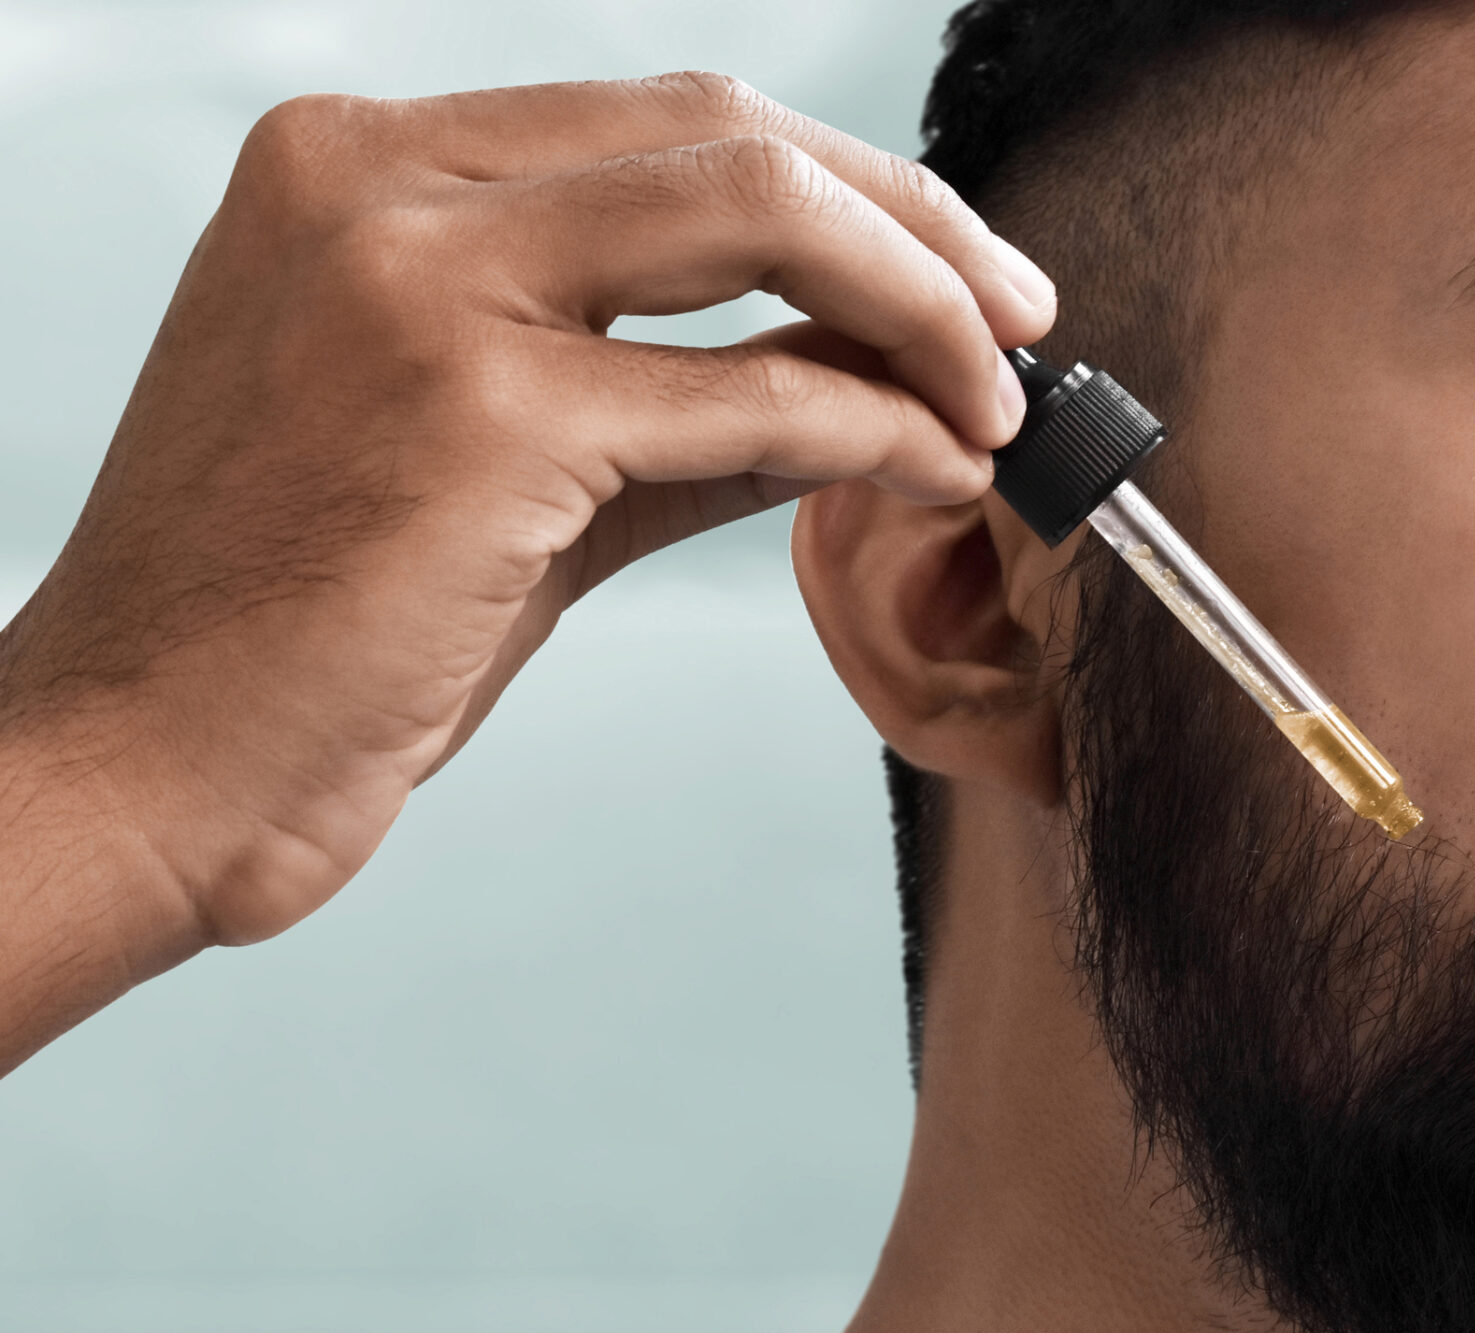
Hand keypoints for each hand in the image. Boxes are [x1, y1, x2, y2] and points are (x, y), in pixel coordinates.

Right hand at [0, 72, 1052, 1070]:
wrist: (145, 763)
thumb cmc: (308, 631)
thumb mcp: (503, 470)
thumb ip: (675, 404)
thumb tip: (864, 374)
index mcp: (357, 165)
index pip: (668, 123)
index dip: (845, 186)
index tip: (954, 269)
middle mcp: (376, 184)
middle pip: (732, 133)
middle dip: (915, 221)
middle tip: (1024, 316)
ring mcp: (419, 281)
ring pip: (761, 210)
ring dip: (922, 302)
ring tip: (1004, 396)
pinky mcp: (475, 410)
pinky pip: (753, 393)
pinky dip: (878, 424)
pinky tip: (938, 466)